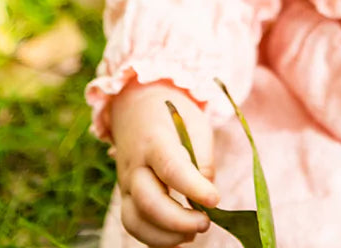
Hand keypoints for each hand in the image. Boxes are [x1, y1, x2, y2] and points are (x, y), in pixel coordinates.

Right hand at [109, 79, 219, 246]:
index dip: (193, 188)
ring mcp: (125, 184)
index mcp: (154, 140)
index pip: (171, 168)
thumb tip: (207, 194)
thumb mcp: (195, 124)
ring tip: (193, 233)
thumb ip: (202, 157)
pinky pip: (134, 225)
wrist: (137, 107)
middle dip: (178, 221)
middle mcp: (135, 165)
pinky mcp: (125, 197)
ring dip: (165, 236)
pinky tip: (178, 240)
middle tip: (205, 223)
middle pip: (148, 201)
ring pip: (135, 220)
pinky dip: (154, 239)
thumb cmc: (173, 116)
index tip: (215, 200)